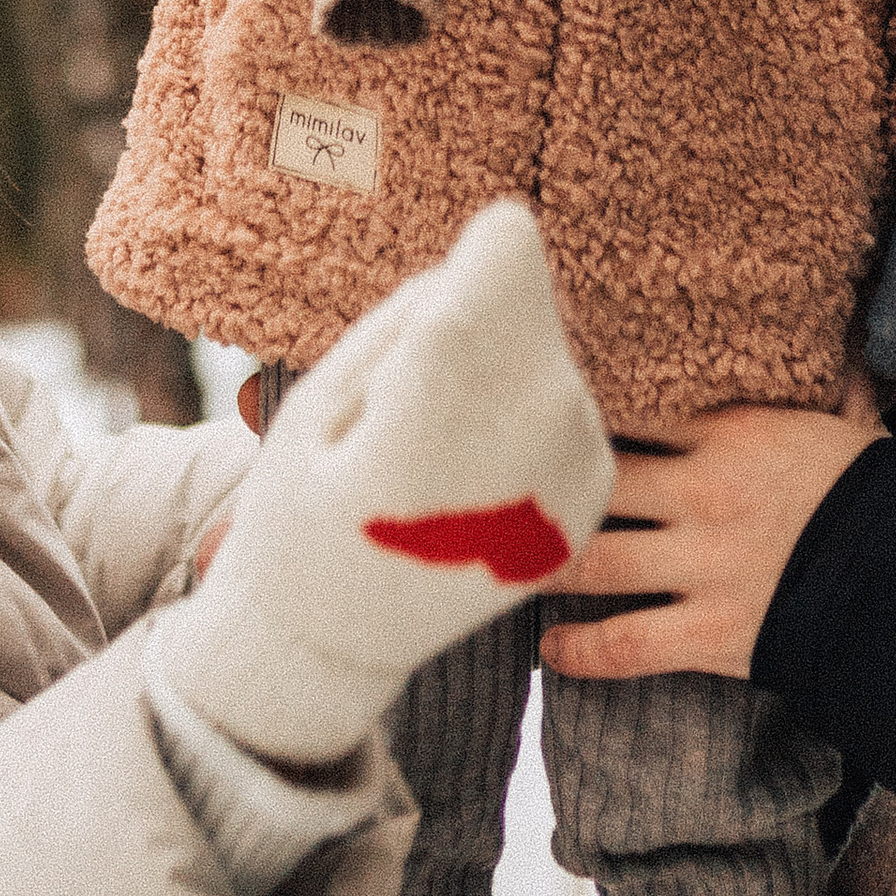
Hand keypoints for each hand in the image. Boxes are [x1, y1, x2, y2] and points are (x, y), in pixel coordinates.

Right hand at [156, 202, 613, 761]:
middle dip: (475, 316)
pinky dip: (519, 410)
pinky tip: (470, 462)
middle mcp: (529, 431)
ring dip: (498, 364)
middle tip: (409, 392)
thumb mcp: (317, 398)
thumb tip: (490, 263)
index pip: (507, 257)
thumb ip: (408, 315)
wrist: (331, 646)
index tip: (455, 267)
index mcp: (444, 400)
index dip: (480, 249)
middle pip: (526, 300)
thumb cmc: (302, 510)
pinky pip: (564, 399)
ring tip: (432, 440)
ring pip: (545, 347)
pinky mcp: (593, 492)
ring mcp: (571, 468)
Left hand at [537, 372, 883, 683]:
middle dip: (543, 487)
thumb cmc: (879, 495)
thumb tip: (842, 345)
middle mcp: (704, 494)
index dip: (575, 411)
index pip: (630, 409)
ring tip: (508, 568)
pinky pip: (627, 645)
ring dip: (546, 567)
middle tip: (497, 491)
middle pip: (594, 482)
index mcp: (732, 432)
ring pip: (595, 563)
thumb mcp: (848, 424)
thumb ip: (827, 385)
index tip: (532, 410)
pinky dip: (582, 653)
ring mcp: (704, 567)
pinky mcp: (711, 633)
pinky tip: (551, 651)